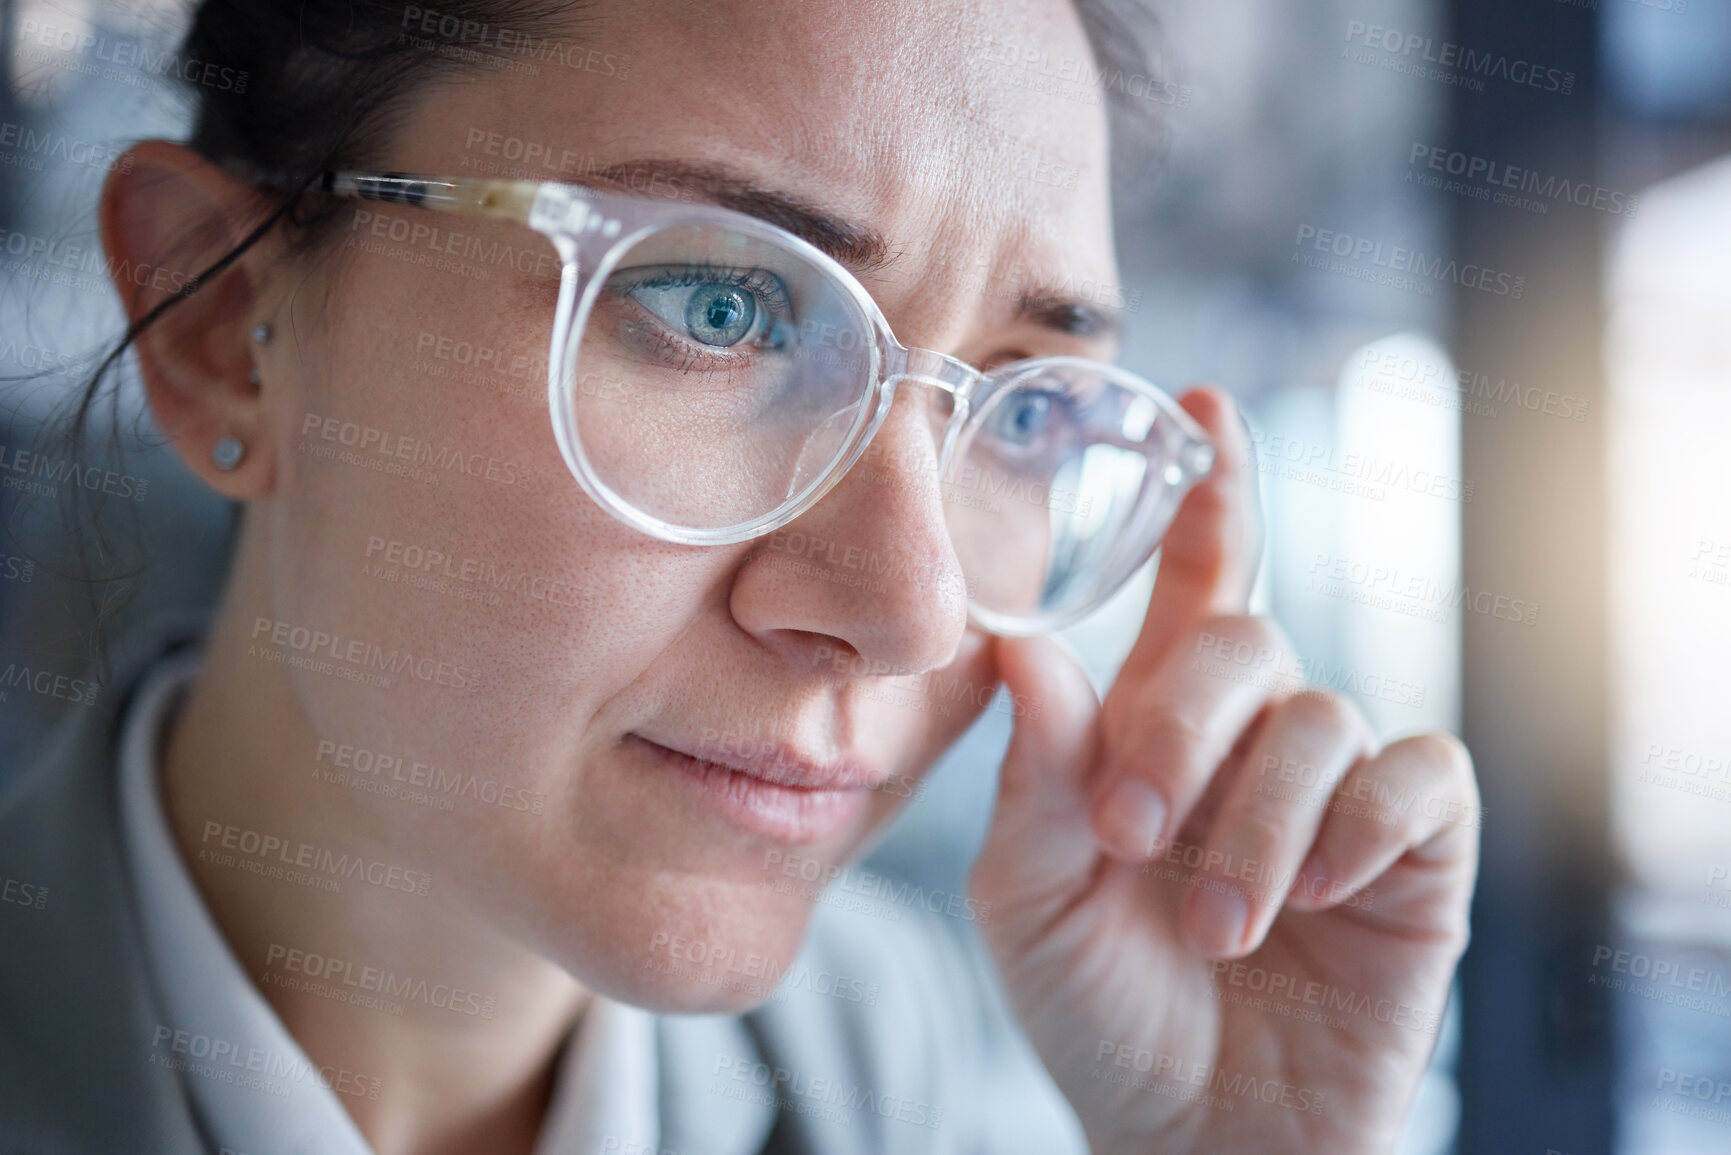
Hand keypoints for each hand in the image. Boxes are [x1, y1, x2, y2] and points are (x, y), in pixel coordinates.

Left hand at [970, 387, 1479, 1154]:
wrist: (1190, 1138)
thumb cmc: (1102, 1011)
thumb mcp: (1031, 897)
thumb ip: (1035, 775)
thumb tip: (1021, 643)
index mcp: (1158, 730)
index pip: (1195, 589)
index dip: (1205, 497)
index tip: (1199, 406)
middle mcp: (1254, 740)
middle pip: (1243, 636)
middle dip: (1179, 722)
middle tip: (1130, 829)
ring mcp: (1340, 790)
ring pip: (1318, 713)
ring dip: (1252, 823)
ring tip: (1212, 923)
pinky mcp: (1419, 850)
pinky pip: (1414, 777)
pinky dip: (1354, 832)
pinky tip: (1316, 897)